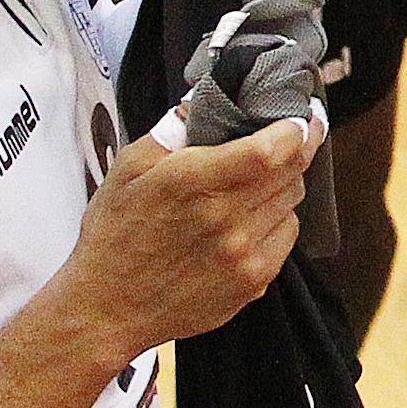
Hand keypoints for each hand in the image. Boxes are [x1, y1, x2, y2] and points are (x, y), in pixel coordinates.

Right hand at [67, 110, 318, 349]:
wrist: (106, 308)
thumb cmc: (115, 235)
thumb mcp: (129, 168)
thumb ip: (172, 129)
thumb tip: (206, 99)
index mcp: (193, 182)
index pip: (270, 150)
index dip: (295, 129)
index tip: (299, 118)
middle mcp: (225, 218)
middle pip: (291, 170)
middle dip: (292, 150)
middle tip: (282, 142)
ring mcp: (242, 253)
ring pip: (292, 200)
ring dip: (282, 185)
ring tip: (254, 184)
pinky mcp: (252, 281)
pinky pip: (287, 235)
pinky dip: (277, 220)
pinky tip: (248, 221)